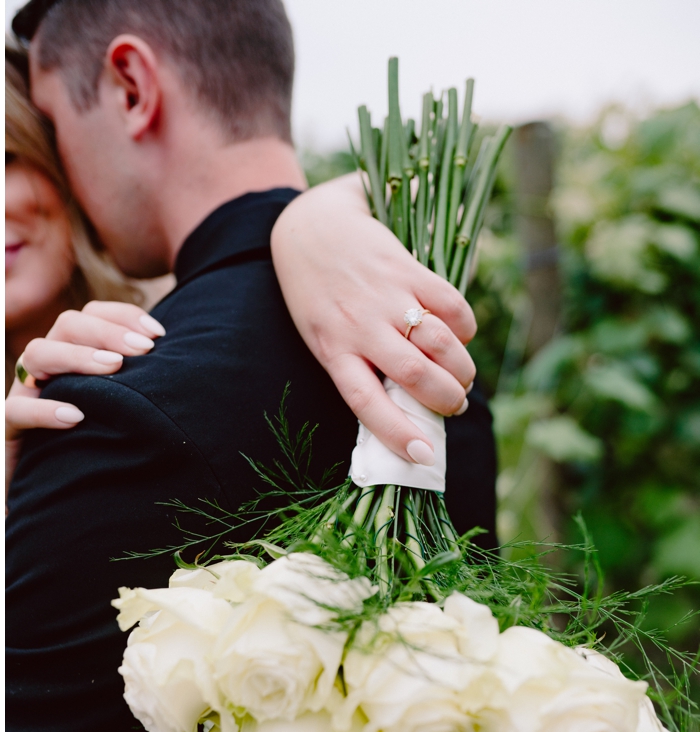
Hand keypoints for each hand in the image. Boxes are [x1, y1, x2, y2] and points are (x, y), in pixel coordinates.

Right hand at [5, 301, 164, 498]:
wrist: (49, 502)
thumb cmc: (93, 453)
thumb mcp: (120, 416)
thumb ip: (140, 391)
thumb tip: (184, 372)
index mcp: (74, 357)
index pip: (92, 315)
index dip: (123, 315)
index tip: (158, 336)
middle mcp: (47, 368)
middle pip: (66, 325)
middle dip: (107, 331)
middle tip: (142, 350)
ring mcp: (24, 394)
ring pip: (37, 353)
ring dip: (78, 356)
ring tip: (114, 370)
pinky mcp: (8, 428)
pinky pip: (17, 409)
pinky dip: (45, 409)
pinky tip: (75, 416)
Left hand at [270, 172, 477, 465]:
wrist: (311, 229)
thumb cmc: (318, 297)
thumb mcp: (323, 338)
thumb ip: (356, 367)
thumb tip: (400, 409)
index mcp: (333, 351)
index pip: (365, 401)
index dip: (395, 432)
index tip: (423, 457)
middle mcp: (359, 327)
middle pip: (415, 375)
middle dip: (446, 399)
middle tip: (455, 405)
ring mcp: (386, 297)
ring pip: (440, 345)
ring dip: (461, 369)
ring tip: (462, 378)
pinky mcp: (409, 269)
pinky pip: (452, 306)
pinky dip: (465, 329)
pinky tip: (460, 336)